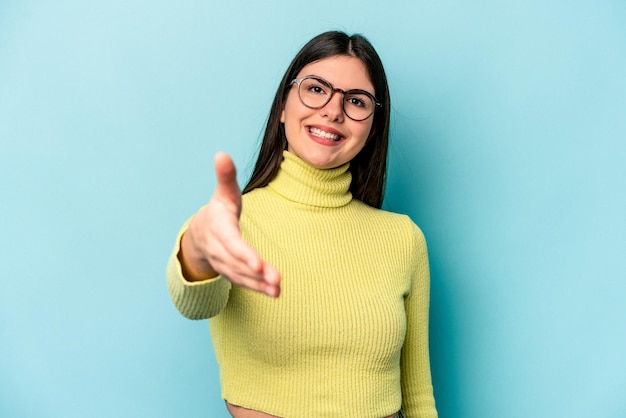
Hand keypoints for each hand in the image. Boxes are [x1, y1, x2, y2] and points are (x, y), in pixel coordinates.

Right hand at [179, 152, 280, 296]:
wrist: (199, 235)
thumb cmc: (219, 210)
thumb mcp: (223, 193)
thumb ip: (225, 176)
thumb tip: (221, 154)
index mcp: (219, 228)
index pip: (231, 242)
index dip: (243, 253)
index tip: (257, 263)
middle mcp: (219, 248)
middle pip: (238, 262)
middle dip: (256, 272)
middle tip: (276, 280)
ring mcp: (223, 263)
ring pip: (240, 276)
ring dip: (259, 284)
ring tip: (278, 290)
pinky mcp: (230, 272)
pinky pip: (243, 282)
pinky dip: (258, 288)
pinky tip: (275, 293)